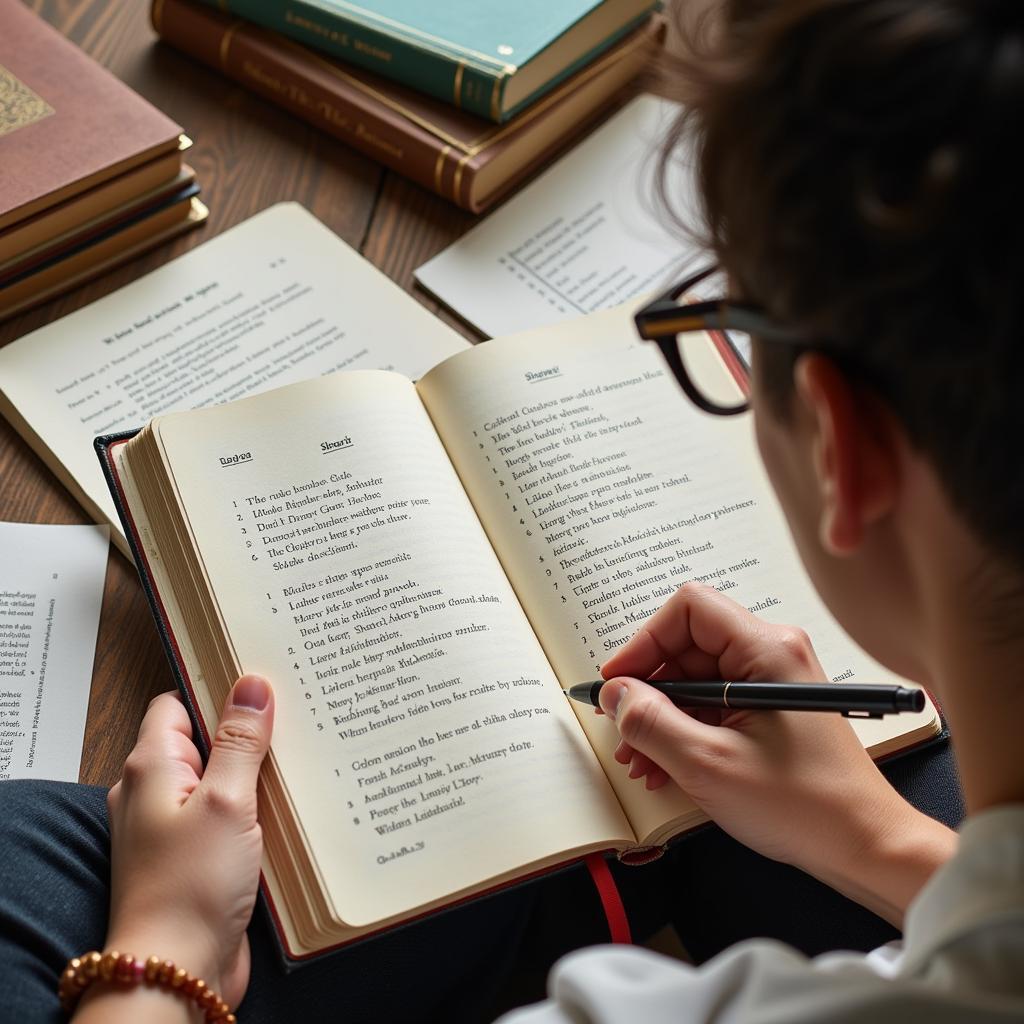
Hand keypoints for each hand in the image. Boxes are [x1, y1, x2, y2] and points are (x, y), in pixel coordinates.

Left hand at [102, 676, 273, 1009]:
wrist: (177, 972)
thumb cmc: (189, 887)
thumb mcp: (225, 800)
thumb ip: (240, 740)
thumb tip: (251, 685)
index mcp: (152, 767)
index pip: (178, 703)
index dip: (217, 688)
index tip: (262, 677)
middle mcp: (158, 793)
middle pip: (206, 739)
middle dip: (249, 730)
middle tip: (296, 713)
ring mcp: (177, 827)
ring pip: (223, 779)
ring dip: (258, 773)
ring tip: (304, 755)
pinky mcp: (199, 857)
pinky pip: (231, 816)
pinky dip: (258, 809)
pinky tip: (293, 806)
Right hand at [599, 583, 954, 922]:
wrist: (865, 846)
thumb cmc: (804, 805)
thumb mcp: (708, 763)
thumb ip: (651, 722)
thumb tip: (614, 694)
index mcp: (766, 650)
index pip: (688, 610)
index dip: (644, 641)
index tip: (618, 682)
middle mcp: (772, 654)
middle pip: (688, 647)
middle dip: (648, 690)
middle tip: (622, 731)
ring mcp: (773, 682)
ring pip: (696, 679)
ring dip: (661, 716)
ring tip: (640, 760)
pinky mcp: (772, 710)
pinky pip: (714, 704)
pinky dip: (684, 730)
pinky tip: (664, 766)